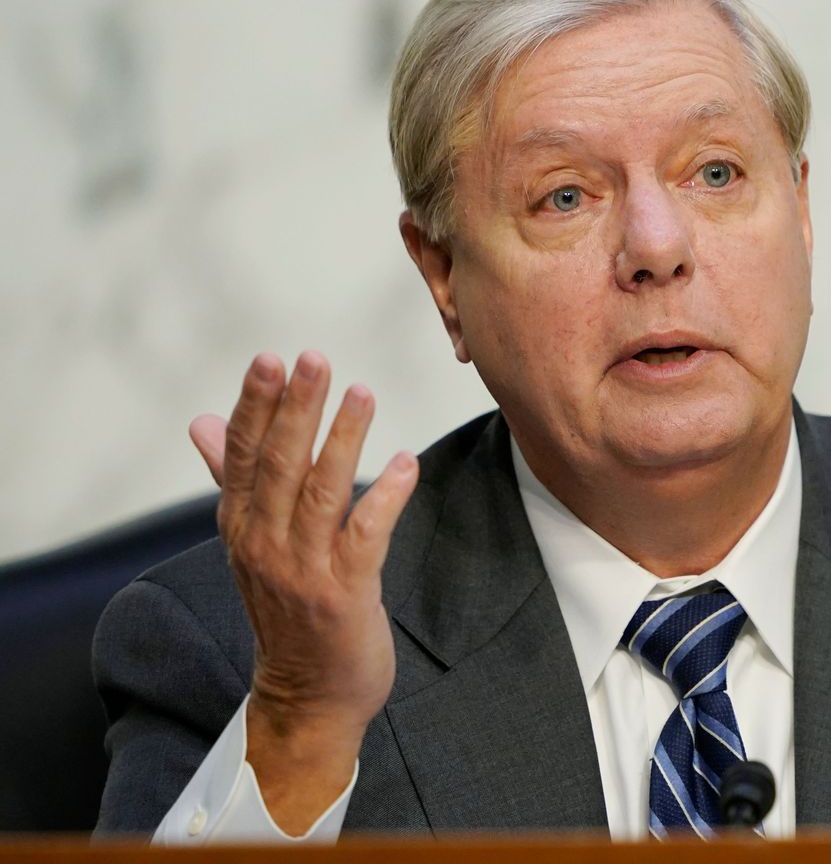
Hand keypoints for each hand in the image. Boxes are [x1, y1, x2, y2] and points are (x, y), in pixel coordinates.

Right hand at [188, 351, 416, 834]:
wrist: (308, 696)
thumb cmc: (287, 608)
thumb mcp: (251, 542)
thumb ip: (232, 479)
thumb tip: (202, 422)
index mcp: (242, 527)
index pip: (244, 456)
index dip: (256, 406)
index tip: (270, 359)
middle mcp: (264, 545)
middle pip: (279, 465)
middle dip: (296, 409)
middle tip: (313, 358)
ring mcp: (303, 570)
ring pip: (320, 492)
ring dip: (342, 439)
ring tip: (362, 392)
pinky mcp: (344, 593)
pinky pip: (365, 535)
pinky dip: (384, 496)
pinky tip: (404, 462)